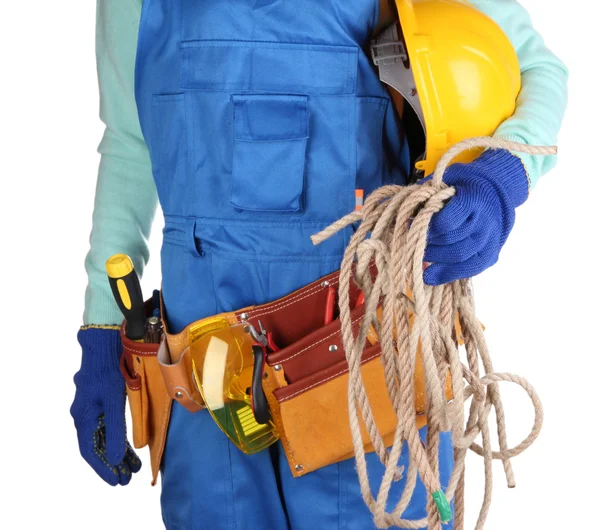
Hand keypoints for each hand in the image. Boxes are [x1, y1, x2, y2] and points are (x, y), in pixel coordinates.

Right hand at [70, 327, 140, 485]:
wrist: (105, 344)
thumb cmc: (109, 371)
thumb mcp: (113, 401)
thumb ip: (116, 430)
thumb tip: (116, 459)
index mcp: (84, 416)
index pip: (91, 451)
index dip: (103, 468)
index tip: (115, 482)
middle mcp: (86, 414)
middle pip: (99, 446)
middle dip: (113, 464)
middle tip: (127, 479)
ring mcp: (94, 407)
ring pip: (105, 437)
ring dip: (119, 453)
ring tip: (134, 468)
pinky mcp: (104, 399)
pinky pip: (110, 425)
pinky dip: (120, 438)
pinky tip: (131, 446)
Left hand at [423, 149, 528, 285]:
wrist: (494, 193)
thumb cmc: (462, 187)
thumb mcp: (444, 182)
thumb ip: (426, 196)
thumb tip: (403, 216)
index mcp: (473, 199)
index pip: (447, 221)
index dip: (427, 227)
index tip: (410, 225)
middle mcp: (485, 221)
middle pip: (452, 241)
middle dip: (428, 245)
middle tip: (412, 243)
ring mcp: (489, 240)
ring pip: (460, 257)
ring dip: (435, 259)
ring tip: (418, 257)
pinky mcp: (490, 255)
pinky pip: (469, 270)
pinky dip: (446, 275)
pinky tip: (429, 277)